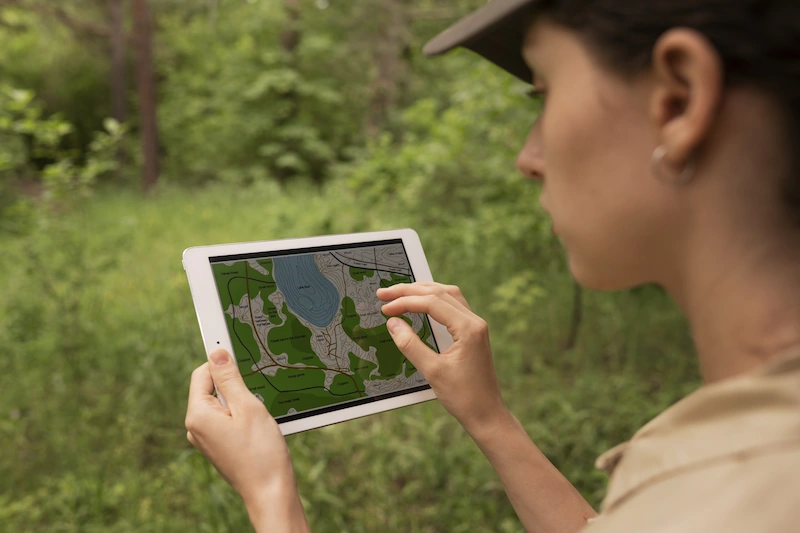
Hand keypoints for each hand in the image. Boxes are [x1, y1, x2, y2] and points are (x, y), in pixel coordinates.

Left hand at [185, 349, 306, 529]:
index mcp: (197, 414)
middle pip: (211, 387)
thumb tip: (216, 352)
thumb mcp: (248, 407)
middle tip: (256, 395)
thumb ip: (229, 378)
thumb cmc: (261, 453)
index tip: (241, 353)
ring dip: (240, 401)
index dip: (222, 361)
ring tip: (258, 417)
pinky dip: (242, 415)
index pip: (202, 373)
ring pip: (221, 403)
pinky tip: (257, 427)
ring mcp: (206, 438)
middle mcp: (195, 426)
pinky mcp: (217, 445)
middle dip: (234, 384)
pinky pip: (226, 419)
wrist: (270, 492)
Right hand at [377, 282, 510, 435]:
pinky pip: (453, 306)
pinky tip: (420, 304)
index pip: (432, 303)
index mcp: (468, 328)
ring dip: (422, 291)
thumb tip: (392, 323)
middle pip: (439, 293)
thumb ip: (410, 345)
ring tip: (399, 294)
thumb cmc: (463, 397)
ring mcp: (475, 326)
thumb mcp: (432, 371)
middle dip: (410, 291)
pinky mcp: (473, 333)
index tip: (385, 308)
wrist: (487, 414)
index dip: (405, 302)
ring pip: (447, 295)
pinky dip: (433, 300)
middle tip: (384, 293)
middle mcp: (474, 322)